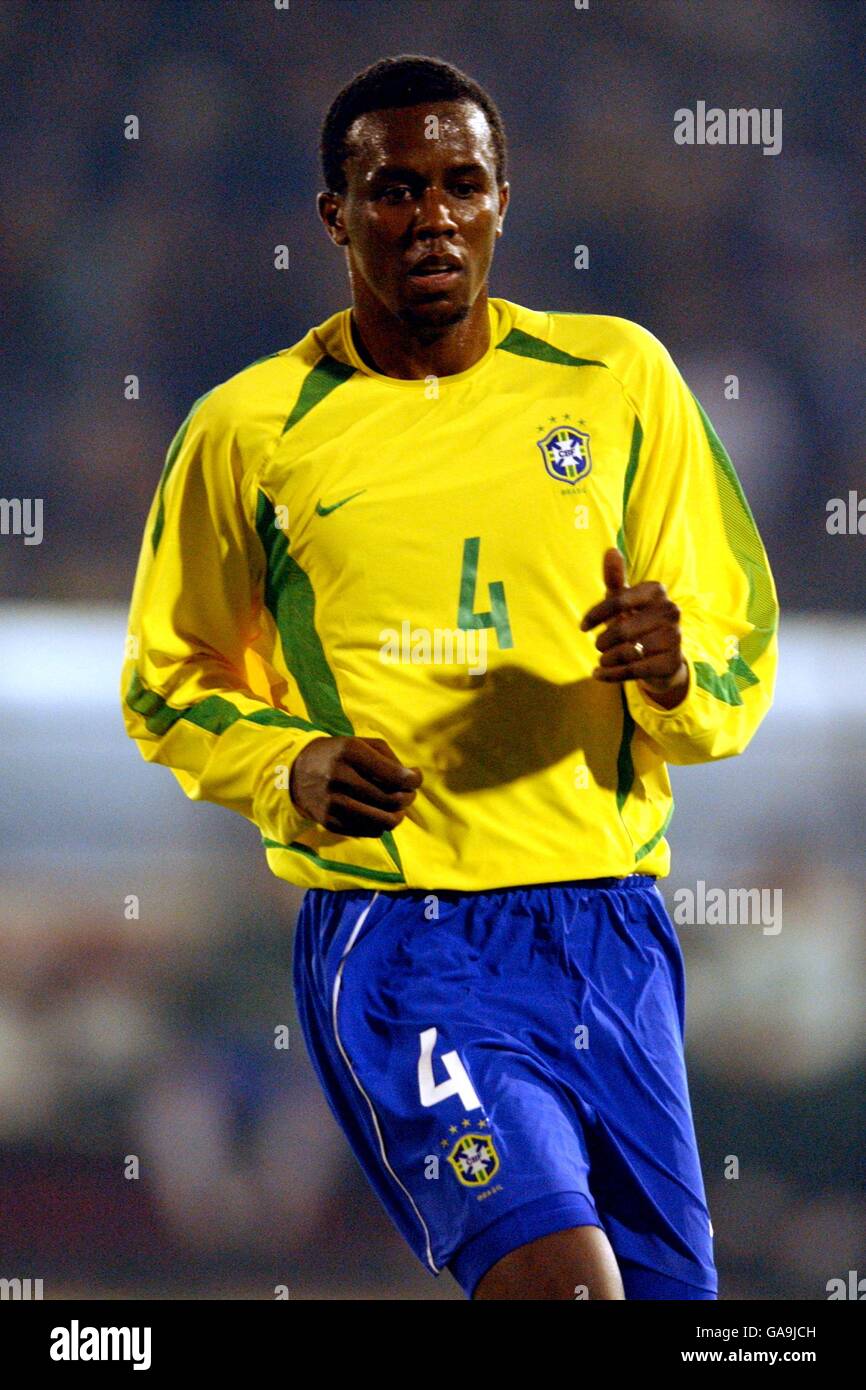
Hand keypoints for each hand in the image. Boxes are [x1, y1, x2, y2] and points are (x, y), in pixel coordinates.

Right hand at [289, 735, 422, 835]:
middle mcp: (340, 778)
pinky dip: (381, 825)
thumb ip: (388, 757)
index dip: (413, 780)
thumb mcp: (360, 743)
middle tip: (408, 793)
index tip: (415, 777)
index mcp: (350, 753)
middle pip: (391, 799)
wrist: (295, 773)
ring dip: (398, 815)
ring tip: (398, 808)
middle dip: (409, 797)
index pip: (394, 775)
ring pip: (384, 821)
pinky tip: (379, 813)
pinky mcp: (331, 823)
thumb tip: (411, 778)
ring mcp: (333, 803)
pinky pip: (370, 832)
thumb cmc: (337, 755)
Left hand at [580, 548, 688, 708]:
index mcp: (657, 590)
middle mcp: (671, 611)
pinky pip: (634, 670)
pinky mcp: (672, 662)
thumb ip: (614, 578)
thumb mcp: (623, 600)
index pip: (617, 600)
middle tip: (599, 646)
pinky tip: (599, 674)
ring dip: (607, 659)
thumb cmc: (636, 622)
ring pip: (627, 651)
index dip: (596, 615)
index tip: (583, 627)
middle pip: (622, 629)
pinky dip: (611, 674)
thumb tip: (611, 550)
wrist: (661, 659)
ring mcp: (675, 636)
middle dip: (603, 641)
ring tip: (604, 659)